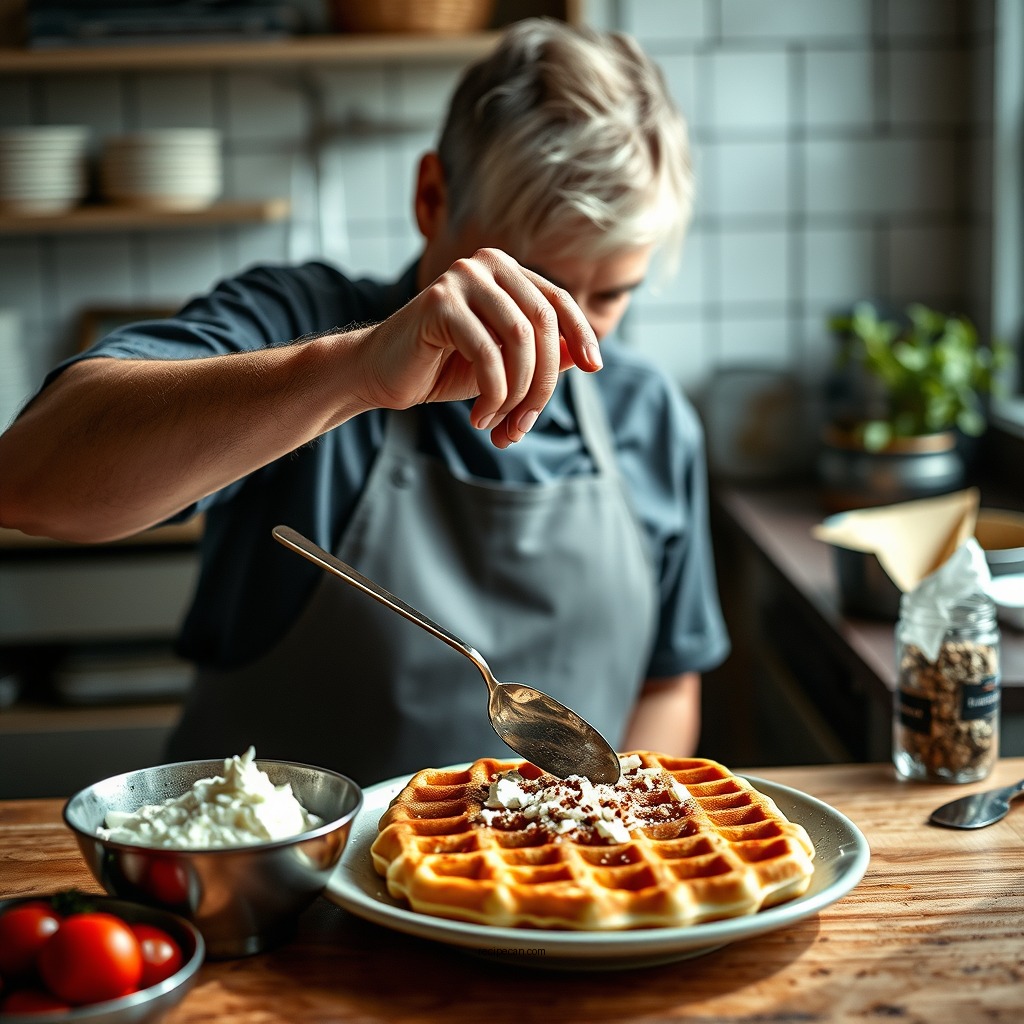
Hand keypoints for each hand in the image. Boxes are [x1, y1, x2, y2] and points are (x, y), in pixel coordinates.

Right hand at [354, 248, 600, 447]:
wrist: (380, 375)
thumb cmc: (442, 368)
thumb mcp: (504, 364)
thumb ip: (541, 354)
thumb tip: (584, 357)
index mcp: (505, 272)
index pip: (557, 301)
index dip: (581, 333)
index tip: (595, 367)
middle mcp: (486, 265)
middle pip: (542, 324)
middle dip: (543, 382)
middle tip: (524, 425)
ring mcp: (461, 279)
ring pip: (520, 340)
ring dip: (518, 394)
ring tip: (501, 426)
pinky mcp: (439, 303)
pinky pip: (488, 354)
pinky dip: (493, 395)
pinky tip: (479, 419)